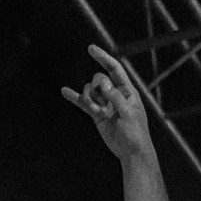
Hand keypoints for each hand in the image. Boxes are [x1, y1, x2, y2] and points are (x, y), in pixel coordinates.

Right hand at [61, 44, 152, 160]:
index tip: (91, 48)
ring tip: (99, 114)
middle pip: (98, 79)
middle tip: (104, 106)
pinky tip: (65, 91)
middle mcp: (115, 94)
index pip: (114, 69)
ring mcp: (105, 103)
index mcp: (127, 91)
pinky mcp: (96, 113)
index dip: (103, 58)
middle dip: (97, 90)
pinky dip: (74, 97)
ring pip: (90, 91)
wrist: (131, 152)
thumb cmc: (136, 133)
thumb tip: (103, 83)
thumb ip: (116, 97)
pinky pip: (83, 103)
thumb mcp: (129, 114)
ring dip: (90, 101)